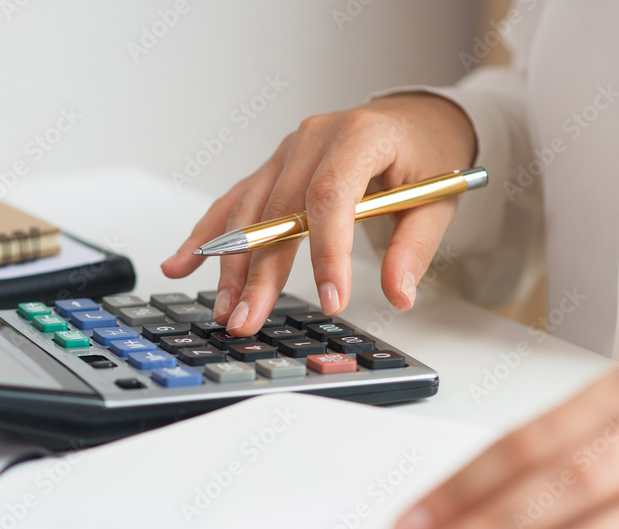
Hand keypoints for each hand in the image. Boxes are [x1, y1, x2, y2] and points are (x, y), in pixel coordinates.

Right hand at [161, 93, 476, 335]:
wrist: (413, 119)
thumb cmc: (425, 153)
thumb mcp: (437, 198)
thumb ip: (414, 247)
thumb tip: (398, 294)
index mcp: (359, 136)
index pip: (332, 195)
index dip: (327, 250)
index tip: (330, 298)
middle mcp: (314, 138)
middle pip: (279, 210)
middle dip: (262, 271)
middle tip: (249, 318)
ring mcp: (287, 152)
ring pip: (250, 210)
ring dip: (231, 263)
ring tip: (223, 309)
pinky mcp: (273, 169)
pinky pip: (235, 201)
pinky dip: (208, 234)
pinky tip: (181, 263)